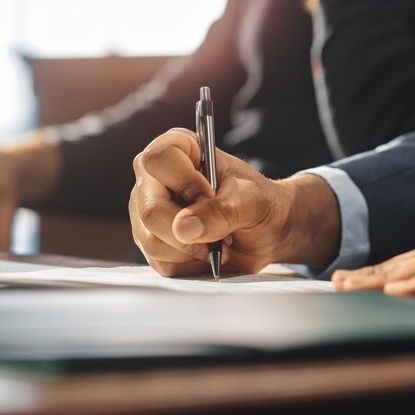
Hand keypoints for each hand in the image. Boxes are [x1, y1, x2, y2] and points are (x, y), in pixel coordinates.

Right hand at [129, 128, 341, 276]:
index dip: (185, 183)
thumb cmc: (258, 202)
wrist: (267, 232)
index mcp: (178, 150)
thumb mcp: (250, 200)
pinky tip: (208, 254)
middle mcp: (155, 180)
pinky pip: (160, 263)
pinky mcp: (153, 243)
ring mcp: (148, 213)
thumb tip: (183, 228)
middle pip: (150, 209)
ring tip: (219, 243)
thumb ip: (222, 210)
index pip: (158, 160)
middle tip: (224, 233)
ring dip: (193, 250)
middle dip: (191, 231)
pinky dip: (191, 264)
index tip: (212, 196)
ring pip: (151, 240)